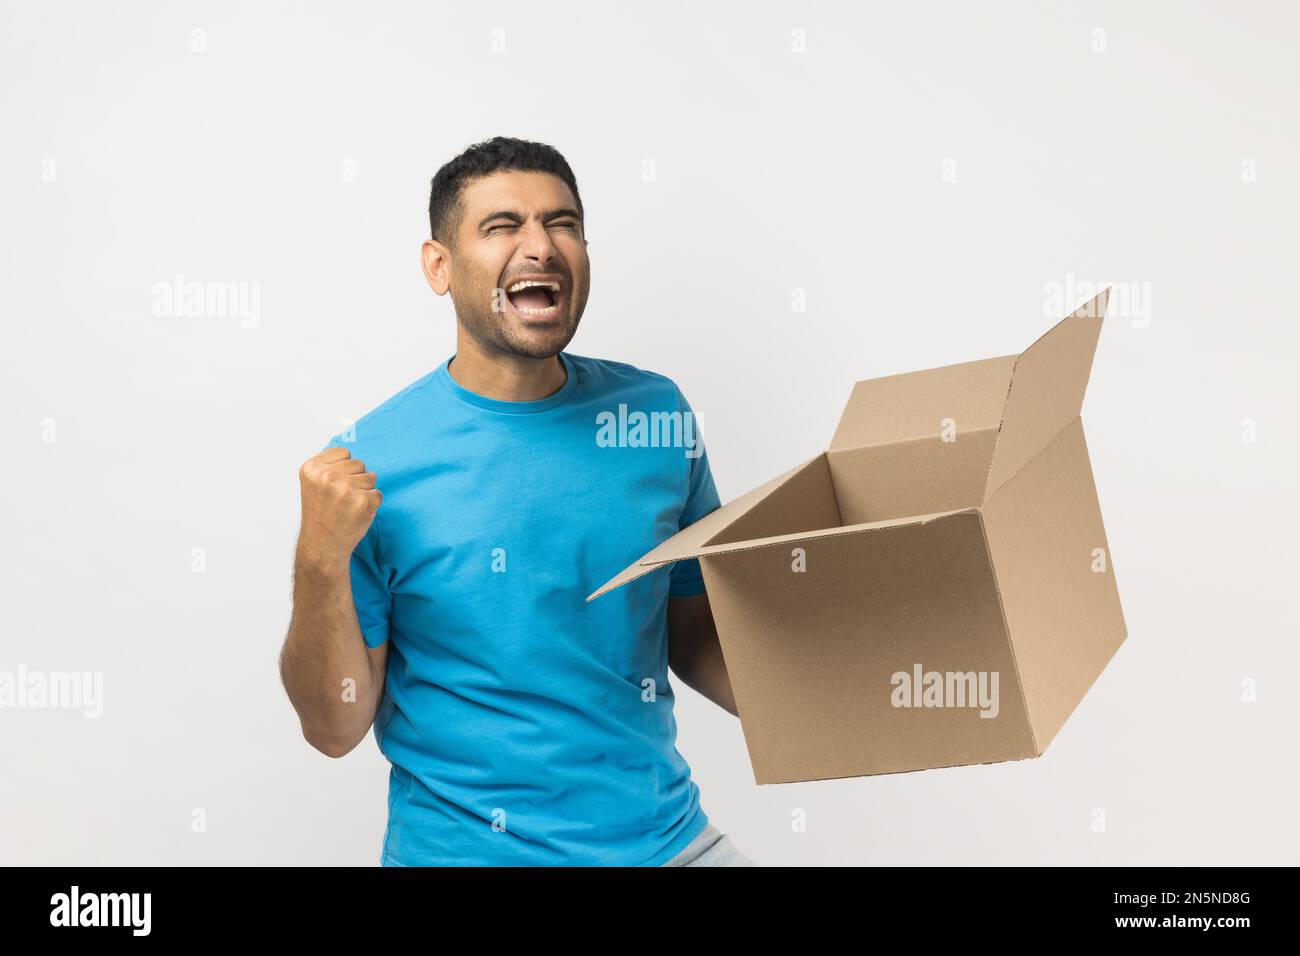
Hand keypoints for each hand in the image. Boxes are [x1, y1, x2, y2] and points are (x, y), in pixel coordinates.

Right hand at [296, 447, 381, 571]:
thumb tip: (351, 433)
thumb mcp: (314, 482)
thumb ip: (329, 463)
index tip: (332, 486)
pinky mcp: (364, 502)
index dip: (343, 470)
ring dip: (364, 491)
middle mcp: (327, 476)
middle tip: (341, 499)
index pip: (344, 453)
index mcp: (312, 468)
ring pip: (371, 477)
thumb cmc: (321, 513)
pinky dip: (371, 504)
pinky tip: (356, 514)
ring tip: (348, 506)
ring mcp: (346, 489)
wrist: (323, 545)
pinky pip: (378, 493)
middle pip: (359, 463)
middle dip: (355, 480)